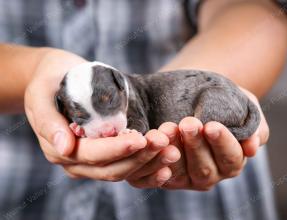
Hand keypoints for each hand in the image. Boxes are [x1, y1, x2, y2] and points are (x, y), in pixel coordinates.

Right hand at [24, 49, 177, 180]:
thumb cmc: (48, 80)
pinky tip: (167, 164)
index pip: (93, 155)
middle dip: (140, 158)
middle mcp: (76, 161)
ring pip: (123, 171)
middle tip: (166, 144)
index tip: (141, 138)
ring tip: (172, 151)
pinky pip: (127, 166)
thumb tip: (64, 148)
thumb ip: (48, 121)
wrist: (54, 77)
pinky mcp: (105, 154)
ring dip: (149, 163)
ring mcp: (91, 161)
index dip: (117, 149)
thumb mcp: (40, 94)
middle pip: (112, 169)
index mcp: (60, 149)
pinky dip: (147, 167)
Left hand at [127, 88, 268, 189]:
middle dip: (196, 146)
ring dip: (174, 151)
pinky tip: (153, 142)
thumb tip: (253, 146)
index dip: (222, 143)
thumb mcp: (244, 108)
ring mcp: (186, 177)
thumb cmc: (221, 103)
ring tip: (169, 128)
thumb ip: (254, 127)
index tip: (212, 125)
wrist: (192, 97)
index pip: (230, 158)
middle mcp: (210, 174)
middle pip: (204, 169)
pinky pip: (158, 173)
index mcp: (231, 162)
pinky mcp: (164, 175)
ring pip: (180, 172)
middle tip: (188, 123)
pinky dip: (155, 160)